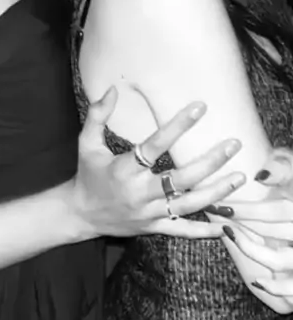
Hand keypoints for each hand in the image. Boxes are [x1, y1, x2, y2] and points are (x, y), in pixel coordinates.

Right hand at [72, 88, 244, 238]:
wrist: (80, 214)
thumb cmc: (87, 174)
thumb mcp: (87, 142)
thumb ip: (98, 115)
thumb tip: (112, 89)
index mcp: (124, 169)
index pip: (154, 145)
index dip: (177, 126)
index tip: (199, 108)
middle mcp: (139, 192)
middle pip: (180, 178)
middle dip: (209, 162)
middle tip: (233, 144)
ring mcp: (149, 212)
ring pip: (187, 204)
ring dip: (215, 192)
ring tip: (239, 177)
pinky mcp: (153, 227)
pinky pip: (181, 230)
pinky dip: (202, 230)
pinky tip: (224, 226)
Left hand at [215, 148, 292, 305]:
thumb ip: (283, 168)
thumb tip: (260, 176)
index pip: (279, 210)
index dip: (248, 209)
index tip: (221, 205)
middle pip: (273, 231)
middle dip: (240, 223)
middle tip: (214, 213)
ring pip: (278, 259)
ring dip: (250, 249)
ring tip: (228, 234)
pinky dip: (276, 288)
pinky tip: (257, 281)